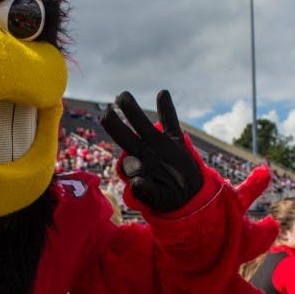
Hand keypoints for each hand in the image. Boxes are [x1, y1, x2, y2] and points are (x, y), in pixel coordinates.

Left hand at [100, 90, 202, 211]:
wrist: (188, 195)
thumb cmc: (168, 199)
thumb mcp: (158, 199)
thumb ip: (146, 192)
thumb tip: (135, 183)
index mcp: (136, 167)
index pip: (125, 160)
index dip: (124, 158)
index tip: (126, 157)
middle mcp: (143, 152)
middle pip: (125, 135)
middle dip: (114, 123)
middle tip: (106, 110)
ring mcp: (158, 144)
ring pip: (143, 124)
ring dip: (132, 111)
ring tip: (122, 96)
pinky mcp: (174, 141)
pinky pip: (170, 122)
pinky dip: (166, 109)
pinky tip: (162, 93)